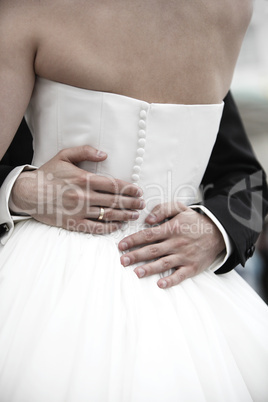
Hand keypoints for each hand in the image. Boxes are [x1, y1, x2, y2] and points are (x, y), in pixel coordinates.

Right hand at [10, 145, 143, 233]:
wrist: (29, 192)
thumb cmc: (49, 174)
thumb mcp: (64, 156)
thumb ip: (85, 152)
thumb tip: (104, 154)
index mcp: (84, 179)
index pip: (113, 185)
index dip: (129, 189)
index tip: (138, 191)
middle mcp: (84, 196)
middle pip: (114, 200)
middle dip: (131, 203)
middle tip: (141, 204)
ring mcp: (79, 211)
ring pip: (108, 214)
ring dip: (124, 215)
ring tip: (134, 215)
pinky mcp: (74, 223)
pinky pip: (96, 227)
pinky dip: (109, 227)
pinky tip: (118, 225)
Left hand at [118, 202, 224, 287]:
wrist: (218, 232)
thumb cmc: (195, 221)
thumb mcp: (180, 208)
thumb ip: (163, 209)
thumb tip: (148, 219)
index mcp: (172, 228)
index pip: (148, 234)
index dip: (133, 240)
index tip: (121, 245)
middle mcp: (177, 243)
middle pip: (152, 250)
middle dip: (136, 255)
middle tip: (122, 260)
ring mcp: (184, 256)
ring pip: (164, 263)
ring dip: (149, 268)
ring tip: (136, 272)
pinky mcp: (192, 267)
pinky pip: (180, 275)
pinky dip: (171, 280)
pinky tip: (160, 284)